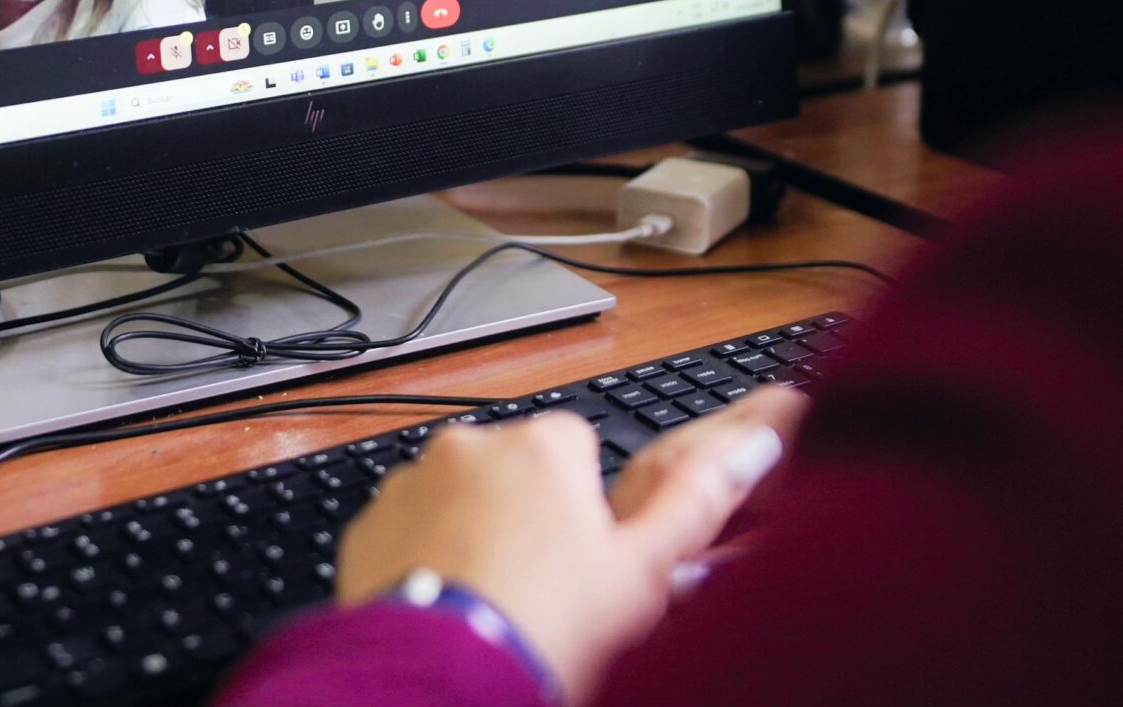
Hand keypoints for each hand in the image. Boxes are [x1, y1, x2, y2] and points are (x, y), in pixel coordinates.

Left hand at [337, 386, 809, 700]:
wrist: (446, 677)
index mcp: (545, 444)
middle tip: (542, 588)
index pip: (577, 448)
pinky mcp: (369, 524)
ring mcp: (413, 481)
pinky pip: (408, 530)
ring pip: (458, 498)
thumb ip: (699, 498)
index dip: (586, 508)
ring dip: (472, 532)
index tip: (586, 557)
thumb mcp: (644, 570)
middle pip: (515, 470)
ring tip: (493, 603)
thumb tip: (753, 448)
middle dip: (527, 514)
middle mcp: (473, 445)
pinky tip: (450, 605)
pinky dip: (425, 558)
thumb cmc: (549, 625)